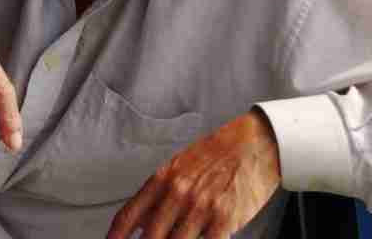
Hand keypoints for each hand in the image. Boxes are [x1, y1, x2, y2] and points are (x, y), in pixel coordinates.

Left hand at [107, 110, 280, 238]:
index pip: (129, 215)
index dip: (116, 236)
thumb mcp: (181, 166)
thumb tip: (140, 223)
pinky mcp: (224, 219)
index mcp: (164, 178)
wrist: (255, 142)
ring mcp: (201, 207)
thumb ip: (160, 194)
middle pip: (151, 237)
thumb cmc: (219, 152)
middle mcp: (178, 193)